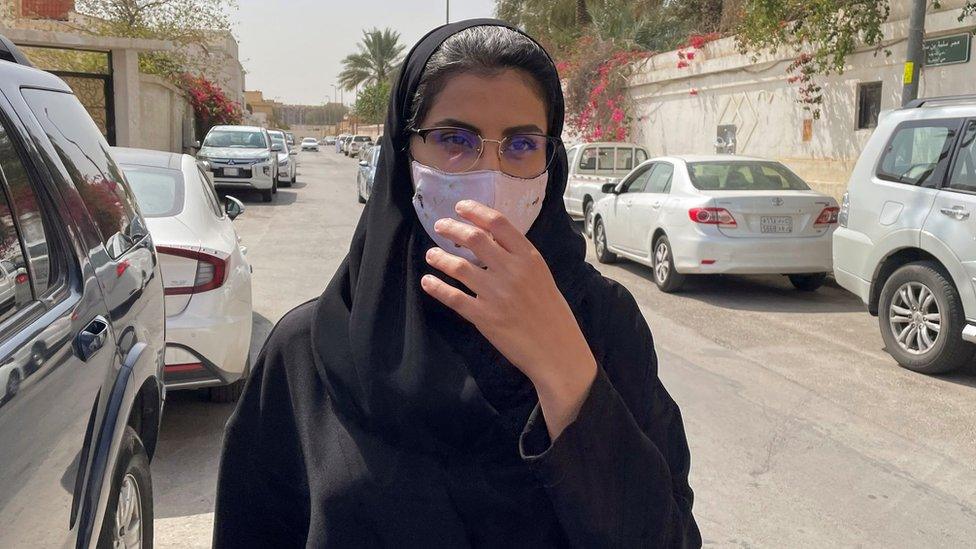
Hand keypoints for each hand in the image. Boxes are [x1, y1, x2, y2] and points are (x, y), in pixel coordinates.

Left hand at [420, 200, 596, 438]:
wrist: (557, 351)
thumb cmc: (552, 313)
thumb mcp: (542, 277)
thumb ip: (519, 258)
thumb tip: (490, 239)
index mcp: (529, 258)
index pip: (498, 223)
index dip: (475, 211)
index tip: (460, 207)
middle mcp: (512, 271)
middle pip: (474, 239)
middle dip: (452, 228)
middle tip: (440, 226)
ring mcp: (497, 294)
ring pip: (458, 266)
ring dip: (439, 257)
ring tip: (431, 254)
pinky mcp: (484, 317)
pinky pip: (453, 298)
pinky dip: (436, 287)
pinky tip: (427, 282)